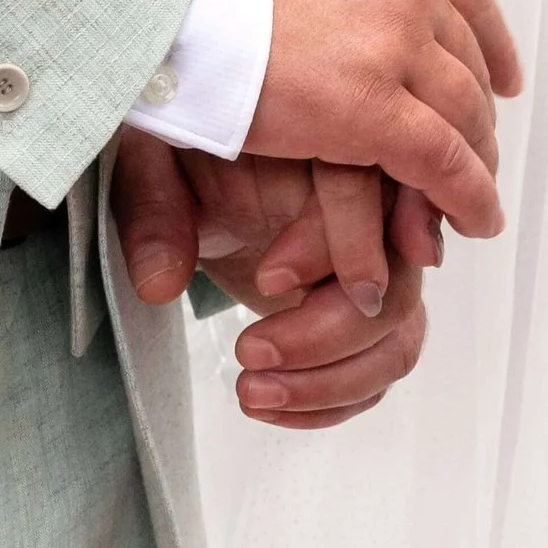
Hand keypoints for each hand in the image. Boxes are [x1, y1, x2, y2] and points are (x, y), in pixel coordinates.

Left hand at [112, 131, 431, 428]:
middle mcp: (373, 202)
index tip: (267, 280)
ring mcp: (377, 261)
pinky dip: (334, 397)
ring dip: (333, 378)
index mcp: (331, 141)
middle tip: (251, 350)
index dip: (328, 243)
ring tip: (251, 390)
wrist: (198, 157)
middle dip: (329, 329)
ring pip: (398, 330)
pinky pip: (383, 361)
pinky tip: (272, 406)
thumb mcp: (148, 157)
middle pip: (398, 275)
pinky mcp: (366, 306)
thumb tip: (161, 284)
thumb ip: (154, 212)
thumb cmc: (183, 141)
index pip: (366, 189)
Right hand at [236, 0, 523, 238]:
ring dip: (476, 162)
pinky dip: (468, 195)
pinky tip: (476, 220)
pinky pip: (442, 161)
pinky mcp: (373, 108)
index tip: (506, 77)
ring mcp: (394, 44)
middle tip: (476, 154)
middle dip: (476, 115)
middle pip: (467, 61)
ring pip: (463, 114)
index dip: (491, 44)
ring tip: (475, 200)